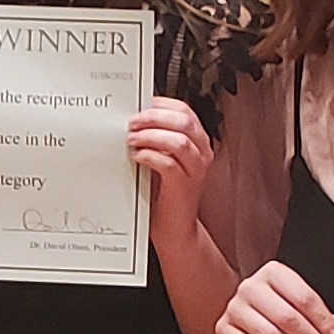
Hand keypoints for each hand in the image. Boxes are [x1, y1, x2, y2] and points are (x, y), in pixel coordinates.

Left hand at [129, 97, 213, 245]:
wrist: (175, 229)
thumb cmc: (166, 193)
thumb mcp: (163, 158)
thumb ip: (155, 138)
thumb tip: (133, 117)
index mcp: (198, 141)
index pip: (184, 110)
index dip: (160, 104)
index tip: (139, 105)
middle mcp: (202, 153)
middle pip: (183, 121)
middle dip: (154, 117)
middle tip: (132, 122)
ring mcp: (196, 170)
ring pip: (179, 141)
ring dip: (151, 135)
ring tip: (132, 139)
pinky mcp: (184, 187)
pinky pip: (168, 164)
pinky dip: (150, 156)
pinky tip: (137, 157)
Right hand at [216, 261, 333, 333]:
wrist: (244, 303)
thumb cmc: (274, 300)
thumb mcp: (295, 296)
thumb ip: (314, 311)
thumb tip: (333, 331)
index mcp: (273, 272)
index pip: (304, 298)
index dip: (323, 321)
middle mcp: (251, 287)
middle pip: (288, 318)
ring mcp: (235, 308)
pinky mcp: (223, 328)